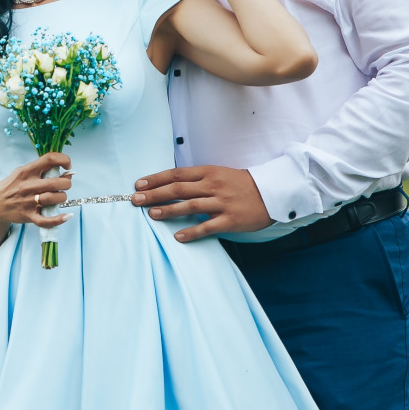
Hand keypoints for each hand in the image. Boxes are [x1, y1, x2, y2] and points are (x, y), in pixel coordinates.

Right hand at [0, 152, 71, 228]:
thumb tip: (64, 171)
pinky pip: (46, 220)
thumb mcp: (22, 172)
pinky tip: (66, 216)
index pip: (49, 159)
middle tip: (65, 184)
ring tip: (60, 197)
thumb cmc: (12, 186)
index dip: (64, 160)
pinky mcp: (28, 215)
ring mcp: (28, 201)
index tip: (67, 166)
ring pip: (54, 199)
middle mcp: (28, 185)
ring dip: (62, 198)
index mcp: (27, 171)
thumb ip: (40, 170)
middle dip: (66, 183)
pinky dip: (58, 220)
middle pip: (56, 182)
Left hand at [131, 164, 272, 242]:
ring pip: (190, 205)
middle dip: (155, 194)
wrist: (272, 192)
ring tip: (152, 214)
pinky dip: (192, 232)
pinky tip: (178, 236)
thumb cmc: (241, 184)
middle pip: (179, 188)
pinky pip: (208, 226)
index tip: (139, 185)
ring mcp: (222, 203)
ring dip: (169, 210)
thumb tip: (169, 185)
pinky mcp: (230, 220)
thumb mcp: (219, 174)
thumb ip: (197, 179)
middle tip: (136, 200)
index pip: (176, 174)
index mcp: (208, 172)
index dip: (156, 179)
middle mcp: (213, 185)